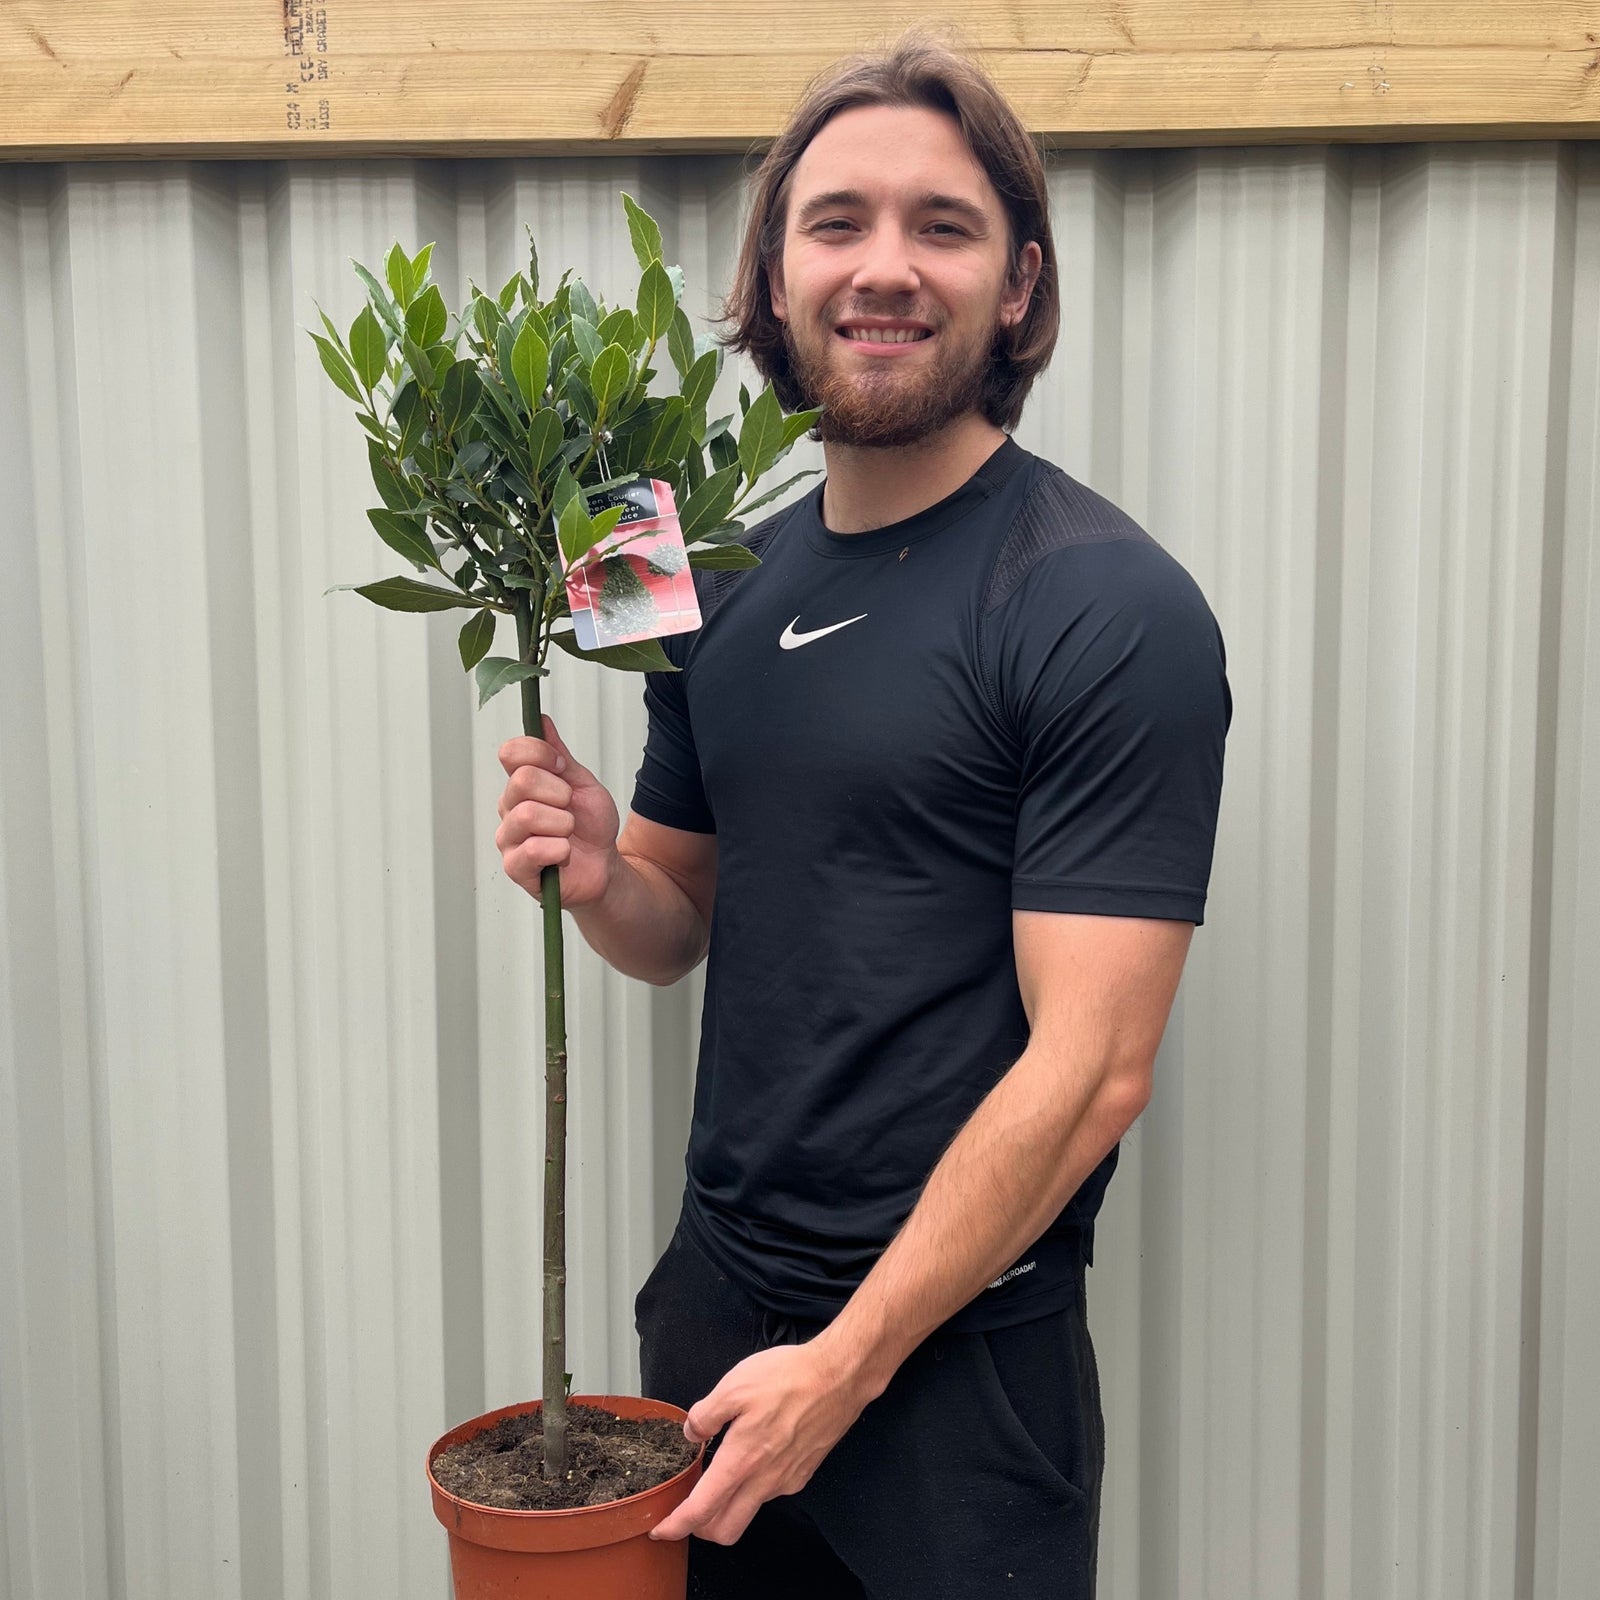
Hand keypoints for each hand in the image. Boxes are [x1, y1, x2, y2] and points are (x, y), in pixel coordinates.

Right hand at [495, 715, 620, 906]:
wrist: (605, 867)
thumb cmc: (591, 827)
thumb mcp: (583, 784)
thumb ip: (560, 755)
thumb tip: (541, 721)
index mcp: (523, 784)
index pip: (512, 752)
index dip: (541, 754)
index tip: (562, 769)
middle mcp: (510, 808)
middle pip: (522, 780)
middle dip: (560, 793)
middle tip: (569, 808)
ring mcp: (509, 838)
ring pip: (527, 814)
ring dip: (562, 823)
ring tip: (568, 834)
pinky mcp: (515, 868)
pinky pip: (531, 850)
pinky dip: (559, 849)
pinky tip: (564, 854)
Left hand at [649, 1339, 873, 1546]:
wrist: (839, 1377)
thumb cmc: (788, 1377)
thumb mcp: (734, 1385)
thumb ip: (705, 1415)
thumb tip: (691, 1433)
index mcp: (741, 1460)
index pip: (702, 1510)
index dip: (676, 1525)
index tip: (661, 1528)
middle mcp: (764, 1480)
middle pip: (725, 1530)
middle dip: (701, 1528)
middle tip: (688, 1508)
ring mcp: (786, 1481)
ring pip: (748, 1512)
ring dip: (728, 1506)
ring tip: (720, 1473)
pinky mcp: (802, 1474)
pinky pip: (770, 1493)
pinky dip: (753, 1488)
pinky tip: (753, 1457)